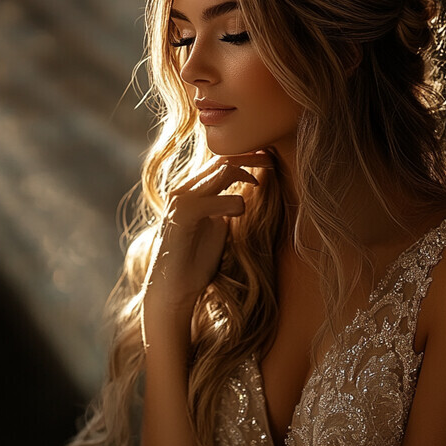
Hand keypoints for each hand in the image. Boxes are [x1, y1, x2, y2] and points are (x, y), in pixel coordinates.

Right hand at [142, 152, 273, 332]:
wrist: (173, 290)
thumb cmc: (195, 262)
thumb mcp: (216, 227)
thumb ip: (224, 208)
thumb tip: (244, 196)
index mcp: (190, 192)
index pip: (219, 162)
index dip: (246, 156)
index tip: (269, 159)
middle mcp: (183, 191)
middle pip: (221, 160)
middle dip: (250, 157)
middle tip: (273, 160)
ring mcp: (180, 201)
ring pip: (219, 172)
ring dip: (245, 175)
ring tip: (260, 186)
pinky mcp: (182, 216)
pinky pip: (214, 199)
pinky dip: (233, 203)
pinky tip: (239, 213)